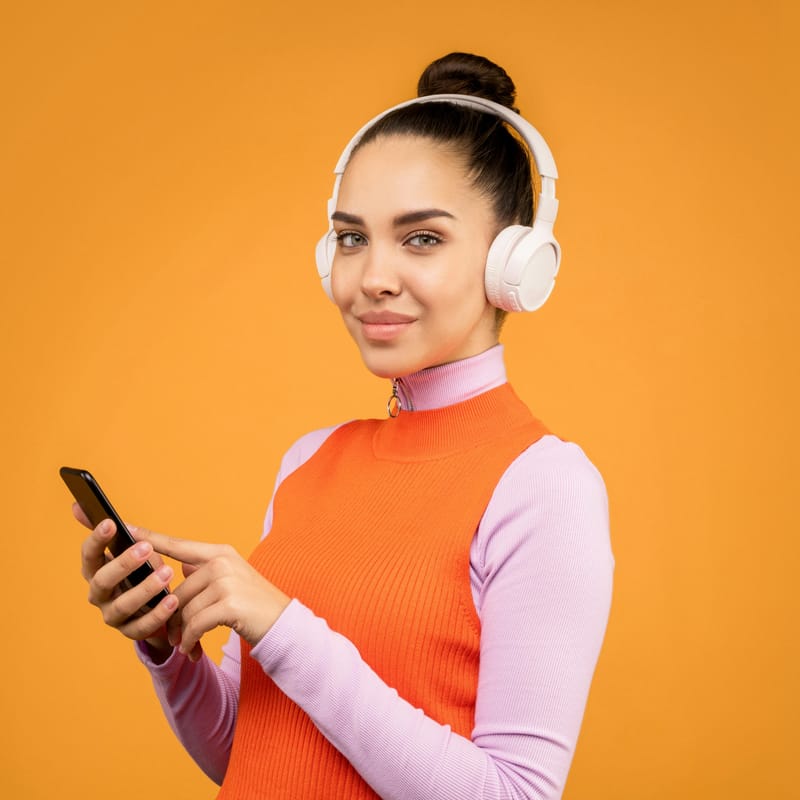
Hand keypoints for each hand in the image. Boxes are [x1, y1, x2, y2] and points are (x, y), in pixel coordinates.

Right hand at [75, 503, 182, 660]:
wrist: (157, 604)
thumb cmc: (143, 570)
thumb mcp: (134, 549)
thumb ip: (118, 532)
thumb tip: (79, 505)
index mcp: (97, 571)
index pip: (88, 555)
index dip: (97, 540)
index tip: (111, 522)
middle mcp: (99, 594)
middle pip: (102, 581)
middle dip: (123, 564)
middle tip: (146, 548)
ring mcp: (113, 615)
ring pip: (122, 605)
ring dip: (144, 589)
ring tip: (167, 572)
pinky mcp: (131, 632)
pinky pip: (142, 626)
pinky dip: (158, 613)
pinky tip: (173, 599)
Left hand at [136, 528, 290, 661]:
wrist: (283, 623)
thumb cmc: (254, 604)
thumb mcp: (231, 579)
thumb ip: (204, 570)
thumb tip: (181, 565)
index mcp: (220, 553)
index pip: (178, 545)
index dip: (151, 538)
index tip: (127, 528)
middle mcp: (223, 562)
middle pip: (178, 590)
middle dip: (172, 618)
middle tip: (173, 637)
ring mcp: (227, 581)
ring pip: (185, 609)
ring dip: (182, 633)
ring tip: (186, 645)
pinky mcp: (229, 604)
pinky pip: (195, 624)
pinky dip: (190, 640)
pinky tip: (193, 649)